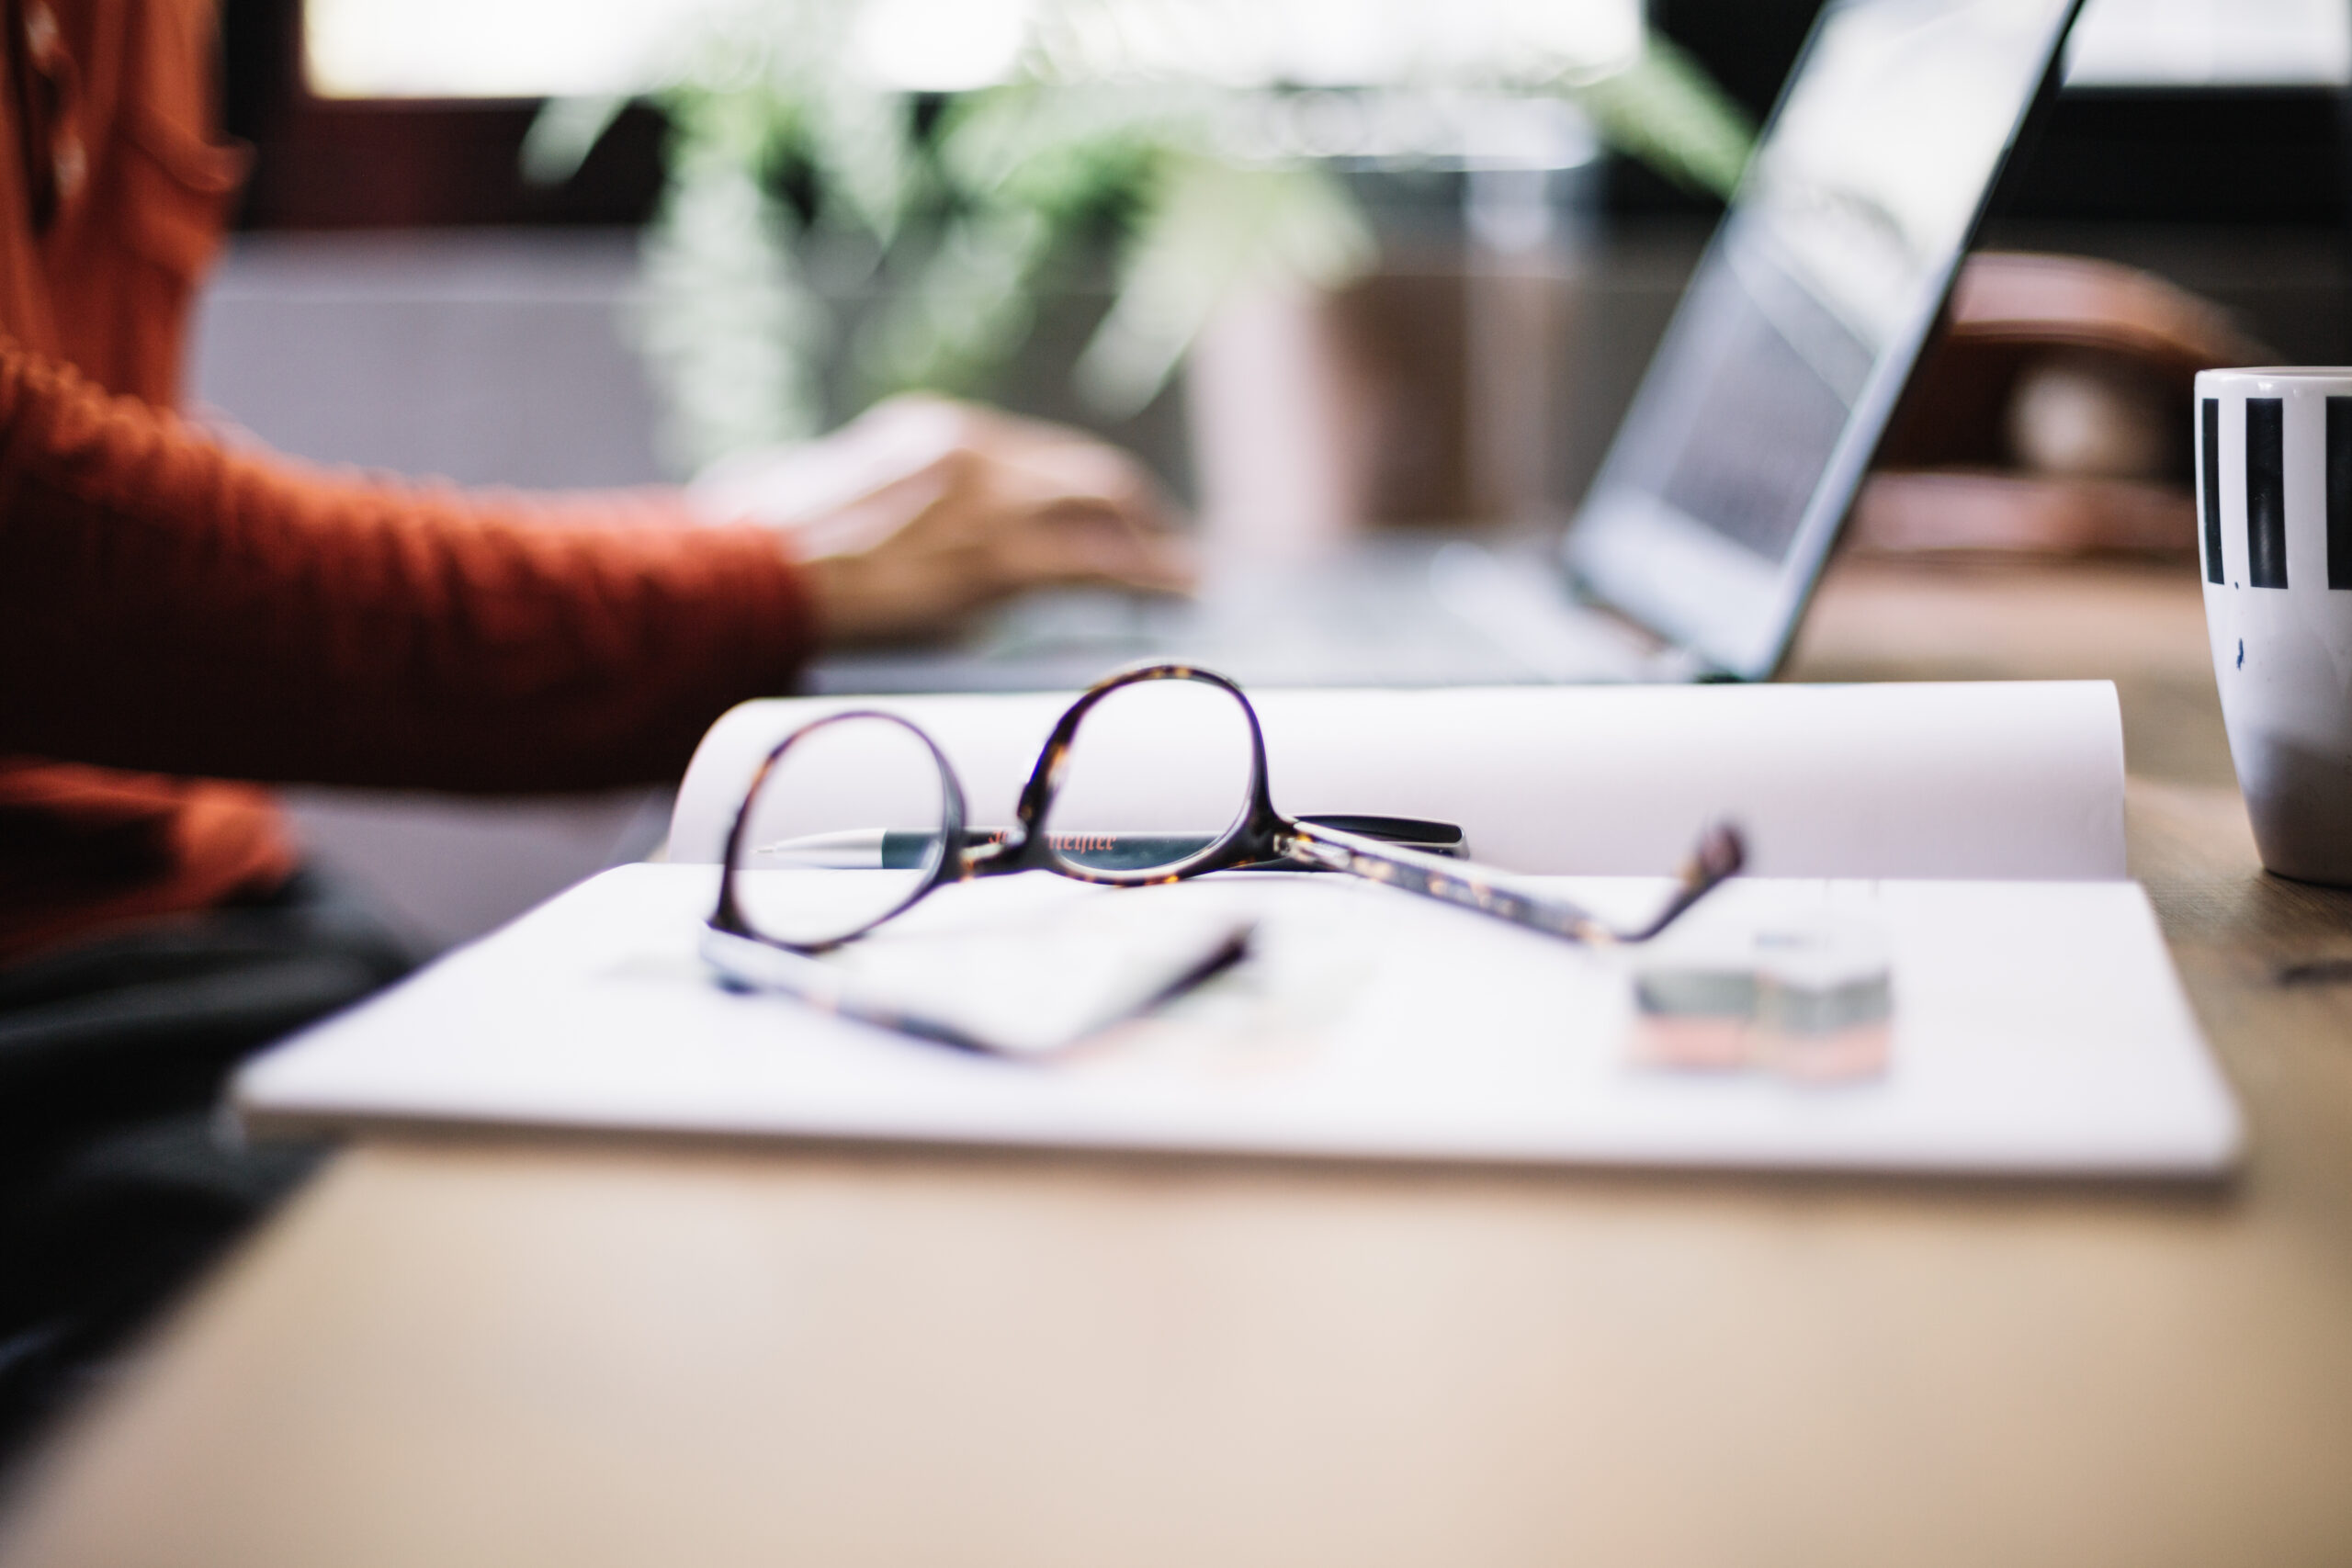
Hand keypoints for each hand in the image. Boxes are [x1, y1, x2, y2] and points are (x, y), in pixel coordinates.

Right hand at [689, 395, 1193, 643]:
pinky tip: (1179, 589)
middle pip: (1080, 472)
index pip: (1029, 457)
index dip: (1073, 486)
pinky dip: (1148, 576)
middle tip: (1162, 537)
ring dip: (1151, 542)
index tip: (1096, 510)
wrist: (749, 573)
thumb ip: (881, 507)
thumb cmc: (761, 548)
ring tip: (1183, 571)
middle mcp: (971, 453)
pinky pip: (1096, 564)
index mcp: (931, 435)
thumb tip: (895, 543)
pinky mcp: (996, 561)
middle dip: (1131, 505)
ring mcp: (988, 504)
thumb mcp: (826, 497)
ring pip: (1101, 508)